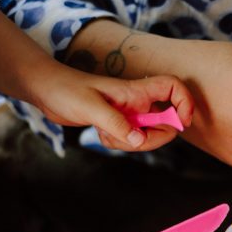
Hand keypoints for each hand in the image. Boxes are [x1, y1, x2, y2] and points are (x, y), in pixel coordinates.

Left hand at [29, 63, 193, 151]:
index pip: (174, 88)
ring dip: (130, 143)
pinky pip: (131, 139)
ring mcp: (129, 113)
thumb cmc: (66, 90)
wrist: (47, 90)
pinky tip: (100, 134)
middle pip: (165, 122)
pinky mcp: (119, 123)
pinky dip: (119, 143)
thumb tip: (139, 140)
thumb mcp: (91, 108)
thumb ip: (116, 123)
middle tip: (129, 140)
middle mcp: (137, 101)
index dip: (185, 103)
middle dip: (151, 138)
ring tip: (105, 134)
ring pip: (147, 135)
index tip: (182, 123)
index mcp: (136, 91)